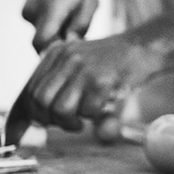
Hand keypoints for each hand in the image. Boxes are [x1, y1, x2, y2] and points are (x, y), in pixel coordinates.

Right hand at [22, 0, 97, 51]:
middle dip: (59, 44)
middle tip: (78, 35)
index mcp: (49, 7)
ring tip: (71, 18)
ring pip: (42, 36)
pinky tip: (62, 15)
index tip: (70, 53)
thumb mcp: (90, 1)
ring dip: (57, 34)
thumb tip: (70, 44)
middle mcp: (32, 11)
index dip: (53, 53)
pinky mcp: (26, 12)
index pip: (40, 43)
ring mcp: (26, 11)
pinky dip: (52, 27)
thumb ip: (80, 24)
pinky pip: (39, 28)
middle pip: (42, 44)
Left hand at [23, 34, 157, 137]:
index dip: (32, 113)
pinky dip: (93, 116)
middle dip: (50, 120)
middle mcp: (67, 57)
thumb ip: (57, 89)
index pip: (30, 89)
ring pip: (60, 109)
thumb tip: (34, 123)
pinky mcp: (102, 80)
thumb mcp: (79, 67)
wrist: (142, 48)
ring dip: (70, 122)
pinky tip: (100, 109)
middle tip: (66, 122)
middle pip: (40, 100)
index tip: (40, 125)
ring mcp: (84, 67)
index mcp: (57, 53)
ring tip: (82, 120)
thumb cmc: (110, 64)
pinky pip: (87, 111)